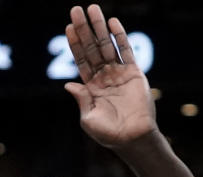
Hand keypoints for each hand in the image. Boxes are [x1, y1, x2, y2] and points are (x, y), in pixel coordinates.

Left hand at [64, 4, 157, 147]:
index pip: (81, 60)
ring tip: (93, 9)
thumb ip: (81, 100)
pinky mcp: (134, 74)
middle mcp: (104, 77)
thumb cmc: (109, 134)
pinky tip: (112, 22)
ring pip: (107, 45)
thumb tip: (68, 84)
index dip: (74, 44)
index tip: (68, 27)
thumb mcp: (88, 119)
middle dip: (84, 29)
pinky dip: (119, 36)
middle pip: (92, 48)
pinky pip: (126, 51)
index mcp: (91, 88)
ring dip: (99, 27)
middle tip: (76, 10)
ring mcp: (119, 74)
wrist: (132, 138)